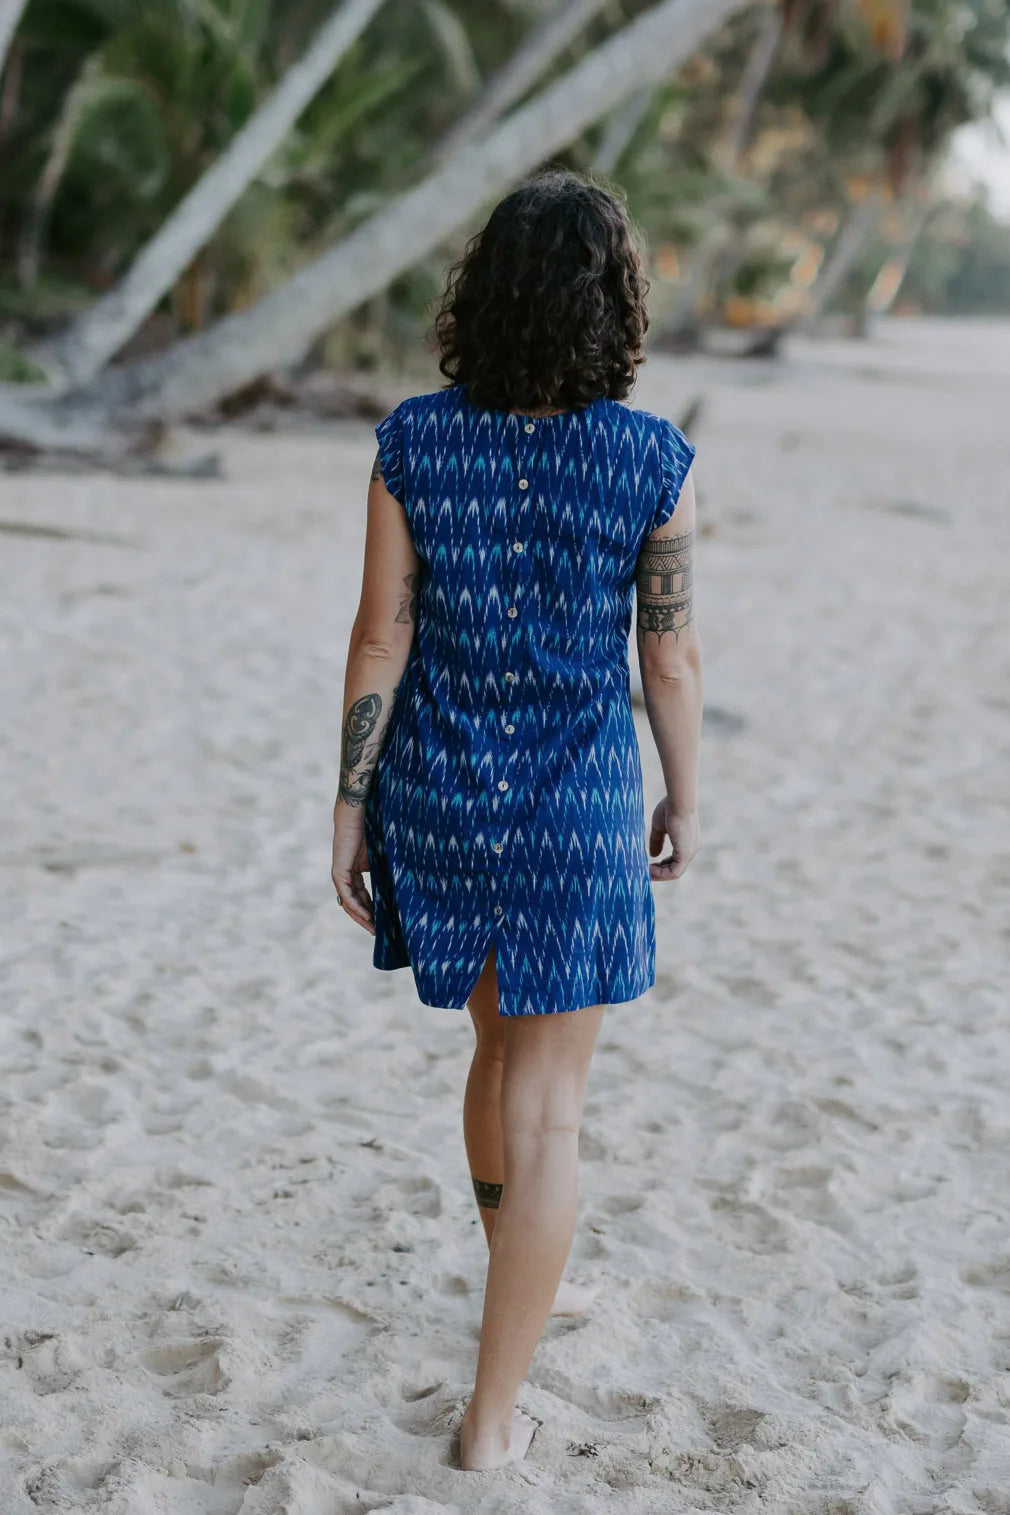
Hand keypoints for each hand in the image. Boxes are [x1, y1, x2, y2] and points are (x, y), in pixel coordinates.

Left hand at [331, 804, 374, 934]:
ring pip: (349, 902)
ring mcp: (341, 874)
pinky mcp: (339, 871)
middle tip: (380, 933)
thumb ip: (387, 870)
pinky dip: (356, 906)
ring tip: (375, 929)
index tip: (385, 923)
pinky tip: (368, 915)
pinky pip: (346, 894)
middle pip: (356, 903)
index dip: (374, 910)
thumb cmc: (373, 827)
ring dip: (361, 917)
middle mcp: (347, 875)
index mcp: (356, 871)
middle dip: (368, 919)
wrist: (361, 811)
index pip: (364, 897)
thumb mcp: (383, 855)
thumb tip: (408, 884)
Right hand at [648, 800, 700, 881]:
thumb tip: (653, 855)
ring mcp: (690, 853)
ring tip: (646, 873)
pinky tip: (650, 870)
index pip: (676, 860)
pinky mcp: (685, 854)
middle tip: (645, 872)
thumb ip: (657, 841)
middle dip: (660, 872)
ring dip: (659, 875)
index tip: (649, 865)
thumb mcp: (660, 827)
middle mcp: (692, 849)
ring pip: (675, 873)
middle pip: (676, 868)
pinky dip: (662, 874)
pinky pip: (674, 872)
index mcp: (688, 842)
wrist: (678, 801)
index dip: (662, 865)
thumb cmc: (670, 808)